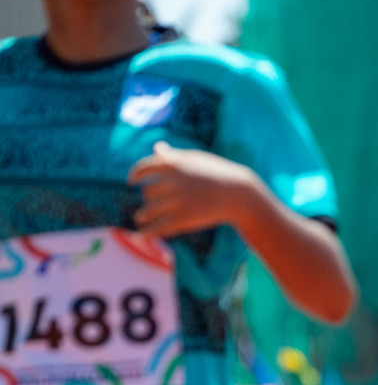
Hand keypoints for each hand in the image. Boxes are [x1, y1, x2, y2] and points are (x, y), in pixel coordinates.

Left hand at [128, 141, 260, 237]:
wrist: (239, 195)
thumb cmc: (219, 174)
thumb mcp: (196, 160)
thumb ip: (173, 156)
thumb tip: (157, 148)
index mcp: (173, 164)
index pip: (144, 169)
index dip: (135, 175)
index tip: (132, 181)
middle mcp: (171, 182)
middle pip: (148, 193)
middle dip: (150, 199)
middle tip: (153, 204)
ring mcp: (176, 202)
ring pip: (149, 211)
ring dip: (143, 216)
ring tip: (141, 219)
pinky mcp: (183, 220)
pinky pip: (158, 228)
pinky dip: (147, 233)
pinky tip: (140, 236)